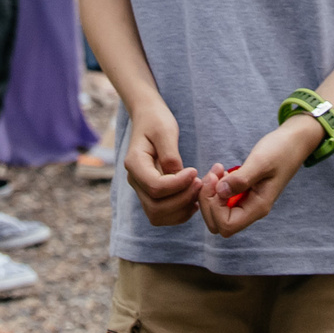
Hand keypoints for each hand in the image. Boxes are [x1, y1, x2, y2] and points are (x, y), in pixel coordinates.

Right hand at [122, 99, 202, 227]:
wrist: (148, 117)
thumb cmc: (156, 120)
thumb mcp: (165, 131)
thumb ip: (171, 156)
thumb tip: (178, 178)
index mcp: (134, 163)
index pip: (155, 187)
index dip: (178, 184)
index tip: (194, 171)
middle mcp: (134, 180)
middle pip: (155, 207)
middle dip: (182, 199)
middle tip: (200, 183)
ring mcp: (141, 189)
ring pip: (157, 215)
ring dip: (181, 209)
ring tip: (197, 192)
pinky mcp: (151, 194)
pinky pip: (162, 214)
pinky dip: (179, 212)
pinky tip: (193, 199)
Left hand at [198, 113, 322, 237]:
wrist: (293, 143)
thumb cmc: (280, 151)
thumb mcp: (261, 162)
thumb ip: (241, 179)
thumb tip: (220, 192)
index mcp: (258, 207)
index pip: (226, 225)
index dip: (215, 207)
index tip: (218, 181)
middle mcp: (251, 209)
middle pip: (218, 223)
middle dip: (208, 200)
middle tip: (213, 174)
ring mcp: (246, 202)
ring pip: (217, 211)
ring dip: (210, 192)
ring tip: (217, 169)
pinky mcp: (243, 193)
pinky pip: (221, 199)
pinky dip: (215, 186)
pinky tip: (221, 170)